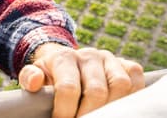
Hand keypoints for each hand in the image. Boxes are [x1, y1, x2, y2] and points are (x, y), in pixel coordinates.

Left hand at [18, 44, 143, 117]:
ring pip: (121, 85)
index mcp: (64, 57)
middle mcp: (89, 55)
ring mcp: (110, 59)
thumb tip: (35, 82)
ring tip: (98, 115)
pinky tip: (116, 107)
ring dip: (111, 107)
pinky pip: (136, 80)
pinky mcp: (127, 65)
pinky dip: (131, 97)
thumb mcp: (36, 74)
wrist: (67, 61)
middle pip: (96, 91)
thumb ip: (30, 78)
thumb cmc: (51, 75)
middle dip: (88, 114)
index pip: (68, 88)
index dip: (65, 112)